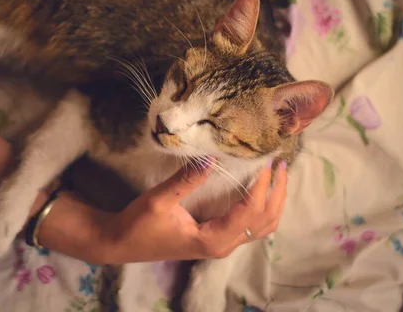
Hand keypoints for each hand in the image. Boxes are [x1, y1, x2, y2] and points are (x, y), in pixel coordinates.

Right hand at [100, 160, 287, 263]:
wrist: (122, 243)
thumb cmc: (139, 225)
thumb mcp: (158, 201)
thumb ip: (185, 181)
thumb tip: (212, 158)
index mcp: (212, 239)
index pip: (249, 212)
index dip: (261, 187)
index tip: (265, 162)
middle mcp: (223, 245)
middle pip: (265, 222)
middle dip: (277, 193)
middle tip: (280, 164)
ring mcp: (221, 244)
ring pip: (261, 227)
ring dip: (273, 201)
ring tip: (277, 175)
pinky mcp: (216, 238)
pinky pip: (250, 226)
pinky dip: (261, 208)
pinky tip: (260, 189)